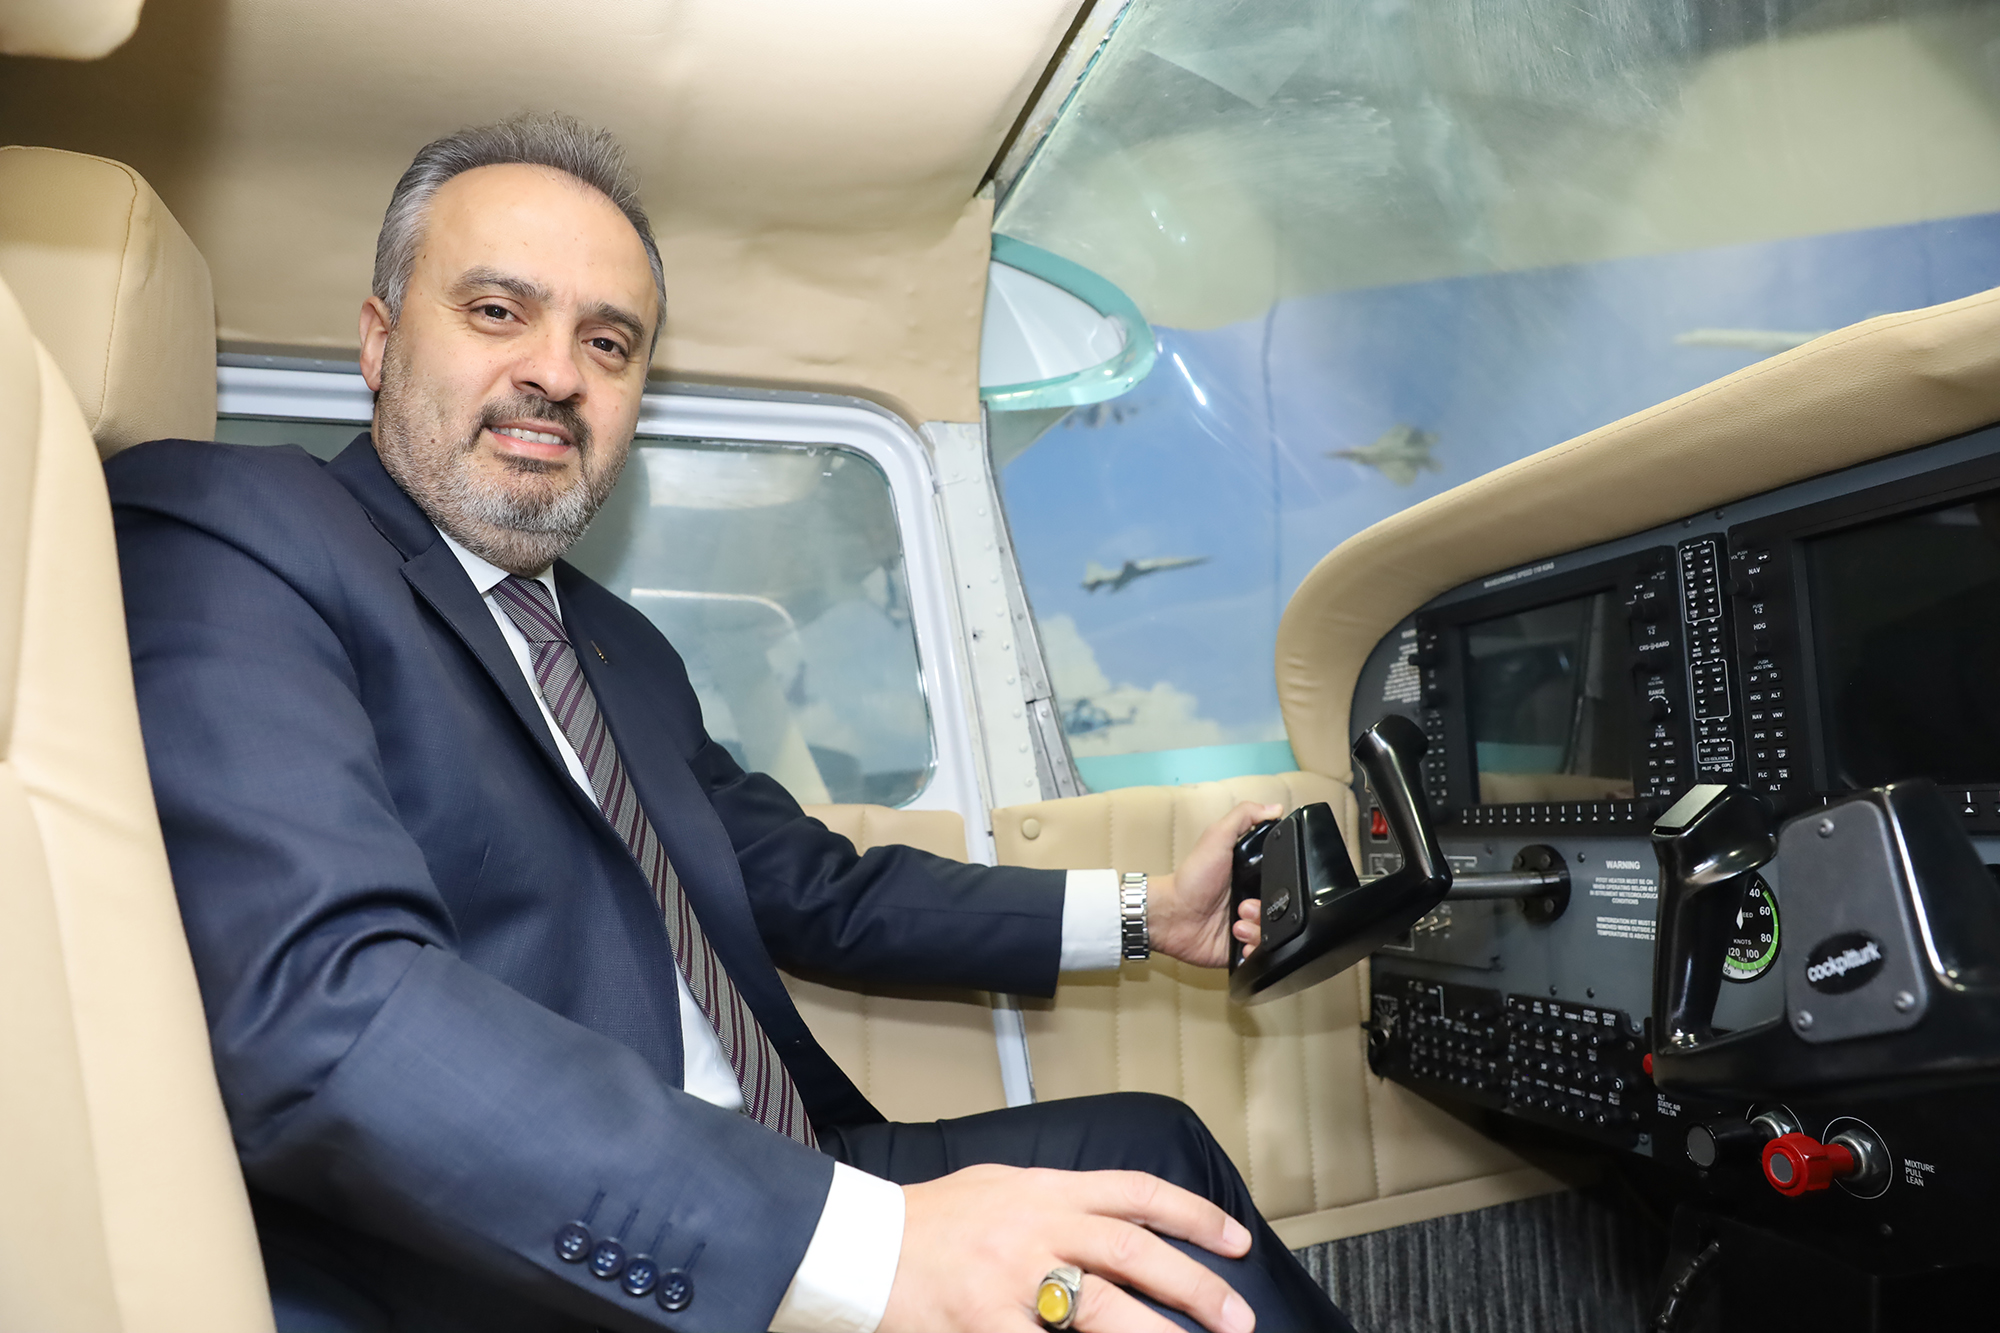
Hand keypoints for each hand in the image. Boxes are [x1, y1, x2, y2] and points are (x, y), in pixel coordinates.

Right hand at [879, 1164, 1255, 1332]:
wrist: (855, 1244)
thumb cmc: (926, 1221)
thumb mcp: (997, 1189)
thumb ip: (1054, 1202)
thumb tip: (1112, 1218)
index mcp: (1044, 1190)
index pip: (1136, 1193)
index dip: (1193, 1216)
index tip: (1236, 1240)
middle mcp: (1037, 1227)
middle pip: (1135, 1253)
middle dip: (1196, 1286)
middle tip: (1237, 1317)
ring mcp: (1012, 1279)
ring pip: (1105, 1307)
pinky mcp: (984, 1322)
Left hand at [1144, 802, 1281, 967]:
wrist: (1171, 915)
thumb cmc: (1190, 878)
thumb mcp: (1217, 838)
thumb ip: (1243, 817)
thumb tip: (1274, 808)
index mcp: (1250, 876)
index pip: (1282, 881)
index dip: (1284, 886)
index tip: (1271, 887)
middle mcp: (1251, 900)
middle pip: (1282, 911)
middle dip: (1270, 912)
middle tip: (1247, 907)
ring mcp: (1246, 926)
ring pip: (1275, 934)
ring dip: (1258, 930)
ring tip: (1237, 924)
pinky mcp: (1239, 949)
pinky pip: (1262, 956)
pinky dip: (1256, 951)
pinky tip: (1240, 940)